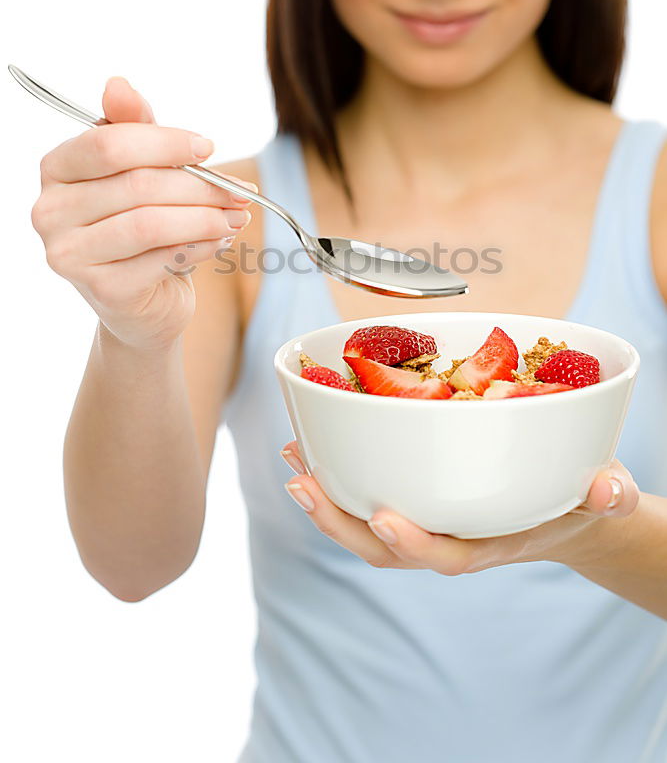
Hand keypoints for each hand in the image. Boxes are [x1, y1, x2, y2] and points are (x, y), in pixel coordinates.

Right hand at [31, 76, 255, 352]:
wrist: (143, 300)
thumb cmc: (141, 222)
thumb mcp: (141, 168)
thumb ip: (133, 126)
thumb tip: (117, 83)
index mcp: (56, 168)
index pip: (109, 144)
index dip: (165, 142)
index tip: (208, 147)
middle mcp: (50, 211)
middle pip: (137, 185)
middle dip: (200, 186)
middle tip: (240, 192)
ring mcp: (69, 254)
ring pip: (150, 223)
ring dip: (205, 217)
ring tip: (236, 217)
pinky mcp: (100, 289)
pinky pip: (161, 258)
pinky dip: (200, 246)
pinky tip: (219, 241)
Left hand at [279, 442, 639, 573]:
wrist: (562, 508)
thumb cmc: (577, 500)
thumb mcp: (600, 496)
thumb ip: (606, 495)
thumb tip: (609, 489)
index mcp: (488, 543)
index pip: (445, 555)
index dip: (412, 543)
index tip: (383, 516)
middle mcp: (447, 539)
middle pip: (384, 548)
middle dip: (340, 522)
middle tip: (304, 484)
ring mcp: (426, 524)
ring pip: (364, 528)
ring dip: (325, 498)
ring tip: (293, 461)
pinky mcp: (414, 502)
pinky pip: (365, 499)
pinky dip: (335, 479)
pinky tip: (309, 449)